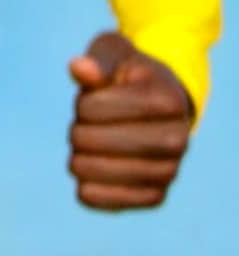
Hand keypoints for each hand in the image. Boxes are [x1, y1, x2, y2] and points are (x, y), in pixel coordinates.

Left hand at [67, 30, 195, 211]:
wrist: (161, 111)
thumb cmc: (129, 78)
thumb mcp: (116, 55)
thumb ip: (98, 60)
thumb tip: (79, 68)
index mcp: (166, 101)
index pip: (90, 108)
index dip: (83, 102)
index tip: (101, 99)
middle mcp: (176, 139)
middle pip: (87, 141)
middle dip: (78, 130)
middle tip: (96, 125)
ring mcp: (169, 171)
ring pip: (90, 172)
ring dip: (79, 157)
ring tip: (97, 147)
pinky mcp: (155, 196)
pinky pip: (99, 200)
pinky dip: (85, 187)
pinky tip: (92, 174)